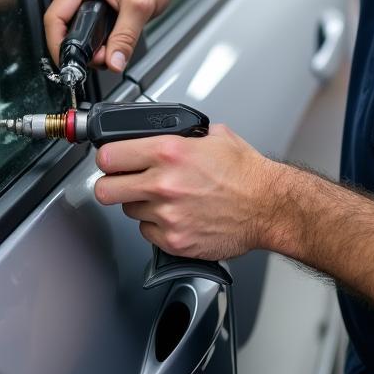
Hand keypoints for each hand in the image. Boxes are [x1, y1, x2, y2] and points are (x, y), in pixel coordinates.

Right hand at [44, 0, 178, 71]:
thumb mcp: (141, 5)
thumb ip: (126, 37)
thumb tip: (114, 62)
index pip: (55, 18)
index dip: (59, 46)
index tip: (70, 64)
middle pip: (62, 24)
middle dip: (78, 48)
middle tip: (99, 61)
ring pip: (73, 24)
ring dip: (87, 43)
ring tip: (106, 53)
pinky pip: (84, 20)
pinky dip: (93, 35)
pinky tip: (107, 41)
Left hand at [93, 124, 278, 259]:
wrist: (268, 206)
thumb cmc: (246, 173)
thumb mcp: (213, 136)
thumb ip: (182, 134)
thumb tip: (166, 133)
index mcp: (169, 152)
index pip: (109, 155)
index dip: (107, 157)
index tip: (109, 160)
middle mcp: (163, 184)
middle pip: (105, 189)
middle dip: (110, 184)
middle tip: (120, 182)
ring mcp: (167, 215)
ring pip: (128, 211)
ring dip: (140, 204)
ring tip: (163, 198)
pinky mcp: (175, 241)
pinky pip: (147, 233)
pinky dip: (156, 226)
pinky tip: (175, 215)